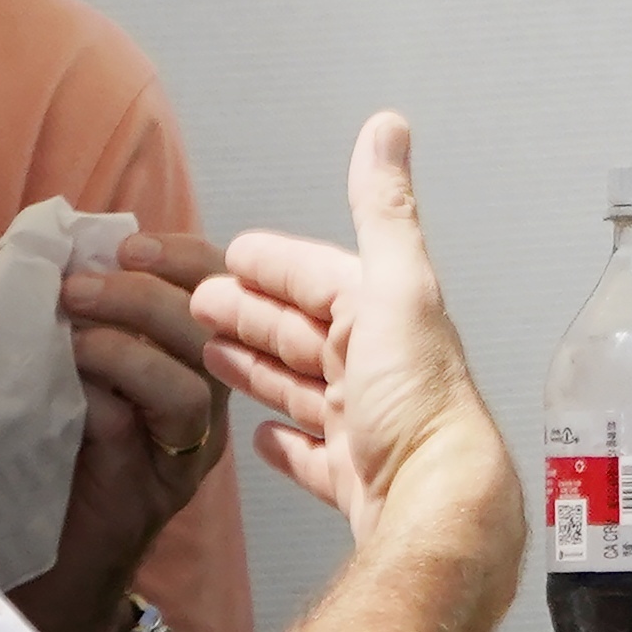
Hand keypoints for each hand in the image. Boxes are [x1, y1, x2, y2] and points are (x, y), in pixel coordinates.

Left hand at [12, 228, 231, 631]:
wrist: (39, 569)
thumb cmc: (40, 459)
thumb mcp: (55, 373)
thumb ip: (66, 320)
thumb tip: (35, 243)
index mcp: (182, 355)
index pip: (213, 284)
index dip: (179, 254)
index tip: (122, 243)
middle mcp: (204, 395)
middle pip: (215, 318)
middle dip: (153, 287)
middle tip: (80, 281)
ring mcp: (195, 441)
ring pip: (199, 367)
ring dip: (135, 331)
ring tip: (72, 320)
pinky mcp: (176, 481)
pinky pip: (175, 417)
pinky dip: (127, 382)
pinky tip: (78, 378)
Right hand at [193, 112, 502, 540]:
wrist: (435, 505)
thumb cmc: (415, 398)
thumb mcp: (396, 287)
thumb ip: (384, 210)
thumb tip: (389, 126)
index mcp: (386, 318)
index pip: (318, 277)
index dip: (273, 264)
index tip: (227, 254)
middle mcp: (381, 369)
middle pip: (303, 331)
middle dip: (252, 312)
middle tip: (196, 303)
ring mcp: (368, 428)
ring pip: (303, 387)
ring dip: (261, 368)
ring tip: (212, 355)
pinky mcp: (355, 482)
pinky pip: (314, 456)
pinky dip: (287, 442)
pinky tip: (261, 437)